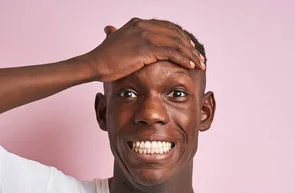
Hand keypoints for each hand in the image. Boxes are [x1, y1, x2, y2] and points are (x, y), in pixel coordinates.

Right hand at [86, 18, 205, 81]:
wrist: (93, 64)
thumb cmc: (102, 58)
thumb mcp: (112, 41)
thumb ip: (116, 35)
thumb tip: (110, 30)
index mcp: (138, 24)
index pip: (167, 28)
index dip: (181, 39)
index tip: (190, 49)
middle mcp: (143, 26)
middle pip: (175, 34)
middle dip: (190, 47)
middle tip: (200, 59)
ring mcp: (145, 35)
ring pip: (176, 43)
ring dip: (191, 55)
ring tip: (200, 65)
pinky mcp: (146, 48)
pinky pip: (171, 53)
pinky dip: (183, 59)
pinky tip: (191, 66)